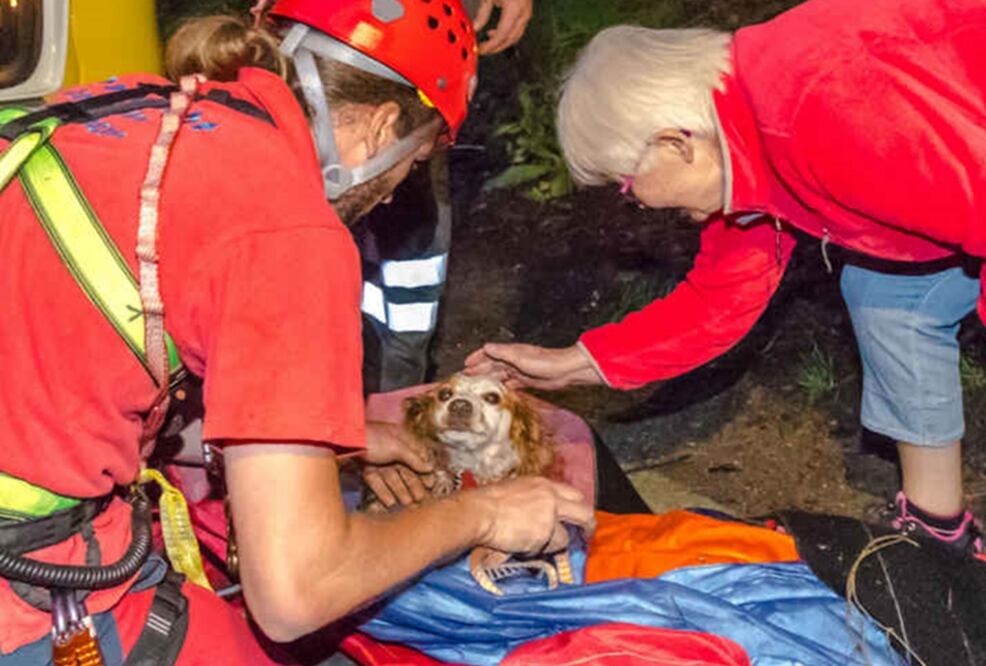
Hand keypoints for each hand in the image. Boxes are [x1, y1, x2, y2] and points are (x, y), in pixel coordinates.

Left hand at [362, 421, 434, 507]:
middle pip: (405, 469)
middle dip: (413, 484)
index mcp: (401, 438)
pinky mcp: (365, 467)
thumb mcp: (397, 447)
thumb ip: (414, 459)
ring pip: (392, 477)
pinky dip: (384, 491)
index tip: (430, 484)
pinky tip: (390, 503)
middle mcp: (390, 448)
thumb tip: (429, 468)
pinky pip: (377, 481)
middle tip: (420, 499)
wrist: (343, 439)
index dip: (424, 470)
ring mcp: (377, 458)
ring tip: (408, 504)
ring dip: (400, 490)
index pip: (417, 455)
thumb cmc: (373, 438)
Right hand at [464, 342, 604, 389]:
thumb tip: (486, 347)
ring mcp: (520, 370)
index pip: (488, 353)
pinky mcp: (527, 380)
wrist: (564, 371)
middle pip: (492, 365)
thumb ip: (502, 353)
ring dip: (488, 379)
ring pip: (499, 375)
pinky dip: (502, 386)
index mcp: (510, 353)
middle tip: (467, 376)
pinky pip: (510, 383)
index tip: (466, 364)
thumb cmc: (545, 362)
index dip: (476, 358)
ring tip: (478, 385)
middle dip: (479, 370)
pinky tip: (498, 391)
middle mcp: (513, 361)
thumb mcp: (520, 357)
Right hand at [468, 477, 594, 553]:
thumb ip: (531, 499)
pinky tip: (524, 547)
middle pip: (583, 510)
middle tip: (586, 535)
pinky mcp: (544, 533)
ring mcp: (549, 515)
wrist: (478, 512)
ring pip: (566, 535)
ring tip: (535, 545)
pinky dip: (541, 550)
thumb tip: (536, 513)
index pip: (572, 492)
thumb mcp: (513, 491)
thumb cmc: (485, 502)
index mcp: (541, 484)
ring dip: (555, 543)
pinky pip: (551, 547)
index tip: (577, 516)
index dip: (577, 506)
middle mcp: (550, 496)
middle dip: (588, 525)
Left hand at [473, 0, 532, 53]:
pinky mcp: (526, 12)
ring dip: (500, 43)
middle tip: (482, 50)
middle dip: (495, 48)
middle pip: (510, 39)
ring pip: (515, 36)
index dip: (490, 46)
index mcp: (514, 10)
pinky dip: (506, 35)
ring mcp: (526, 13)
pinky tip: (495, 32)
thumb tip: (476, 28)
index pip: (502, 35)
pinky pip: (517, 29)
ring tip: (487, 43)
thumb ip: (483, 13)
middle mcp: (523, 14)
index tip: (479, 49)